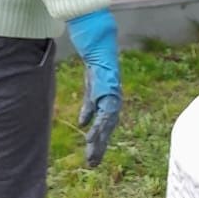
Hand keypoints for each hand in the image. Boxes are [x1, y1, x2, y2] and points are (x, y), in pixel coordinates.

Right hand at [65, 9, 122, 166]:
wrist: (97, 33)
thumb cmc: (95, 57)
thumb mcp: (89, 85)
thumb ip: (89, 103)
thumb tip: (84, 123)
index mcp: (110, 97)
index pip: (107, 123)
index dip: (101, 139)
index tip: (94, 156)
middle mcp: (114, 94)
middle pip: (109, 124)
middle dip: (101, 144)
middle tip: (93, 163)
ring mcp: (112, 87)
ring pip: (108, 117)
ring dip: (99, 136)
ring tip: (90, 152)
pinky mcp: (107, 80)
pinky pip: (104, 102)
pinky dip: (98, 117)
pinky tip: (91, 130)